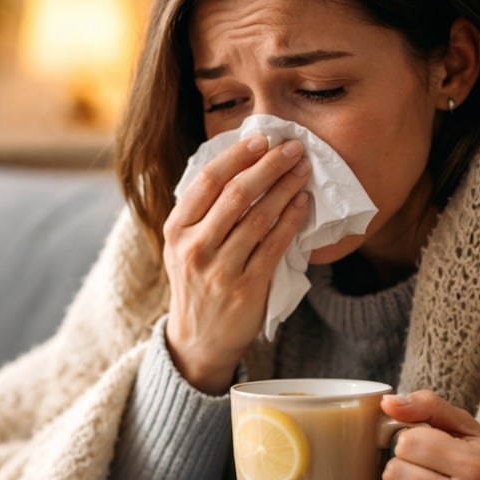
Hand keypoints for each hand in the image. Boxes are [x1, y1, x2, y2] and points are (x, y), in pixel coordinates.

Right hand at [163, 134, 312, 393]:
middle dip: (268, 166)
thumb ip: (202, 212)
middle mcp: (193, 248)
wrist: (198, 340)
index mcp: (175, 230)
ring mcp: (219, 270)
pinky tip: (303, 203)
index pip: (207, 181)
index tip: (262, 138)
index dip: (238, 156)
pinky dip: (291, 220)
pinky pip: (274, 246)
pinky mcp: (245, 288)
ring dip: (285, 188)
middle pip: (236, 195)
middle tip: (292, 147)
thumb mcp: (183, 246)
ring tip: (303, 170)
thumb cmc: (197, 283)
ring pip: (258, 218)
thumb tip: (240, 164)